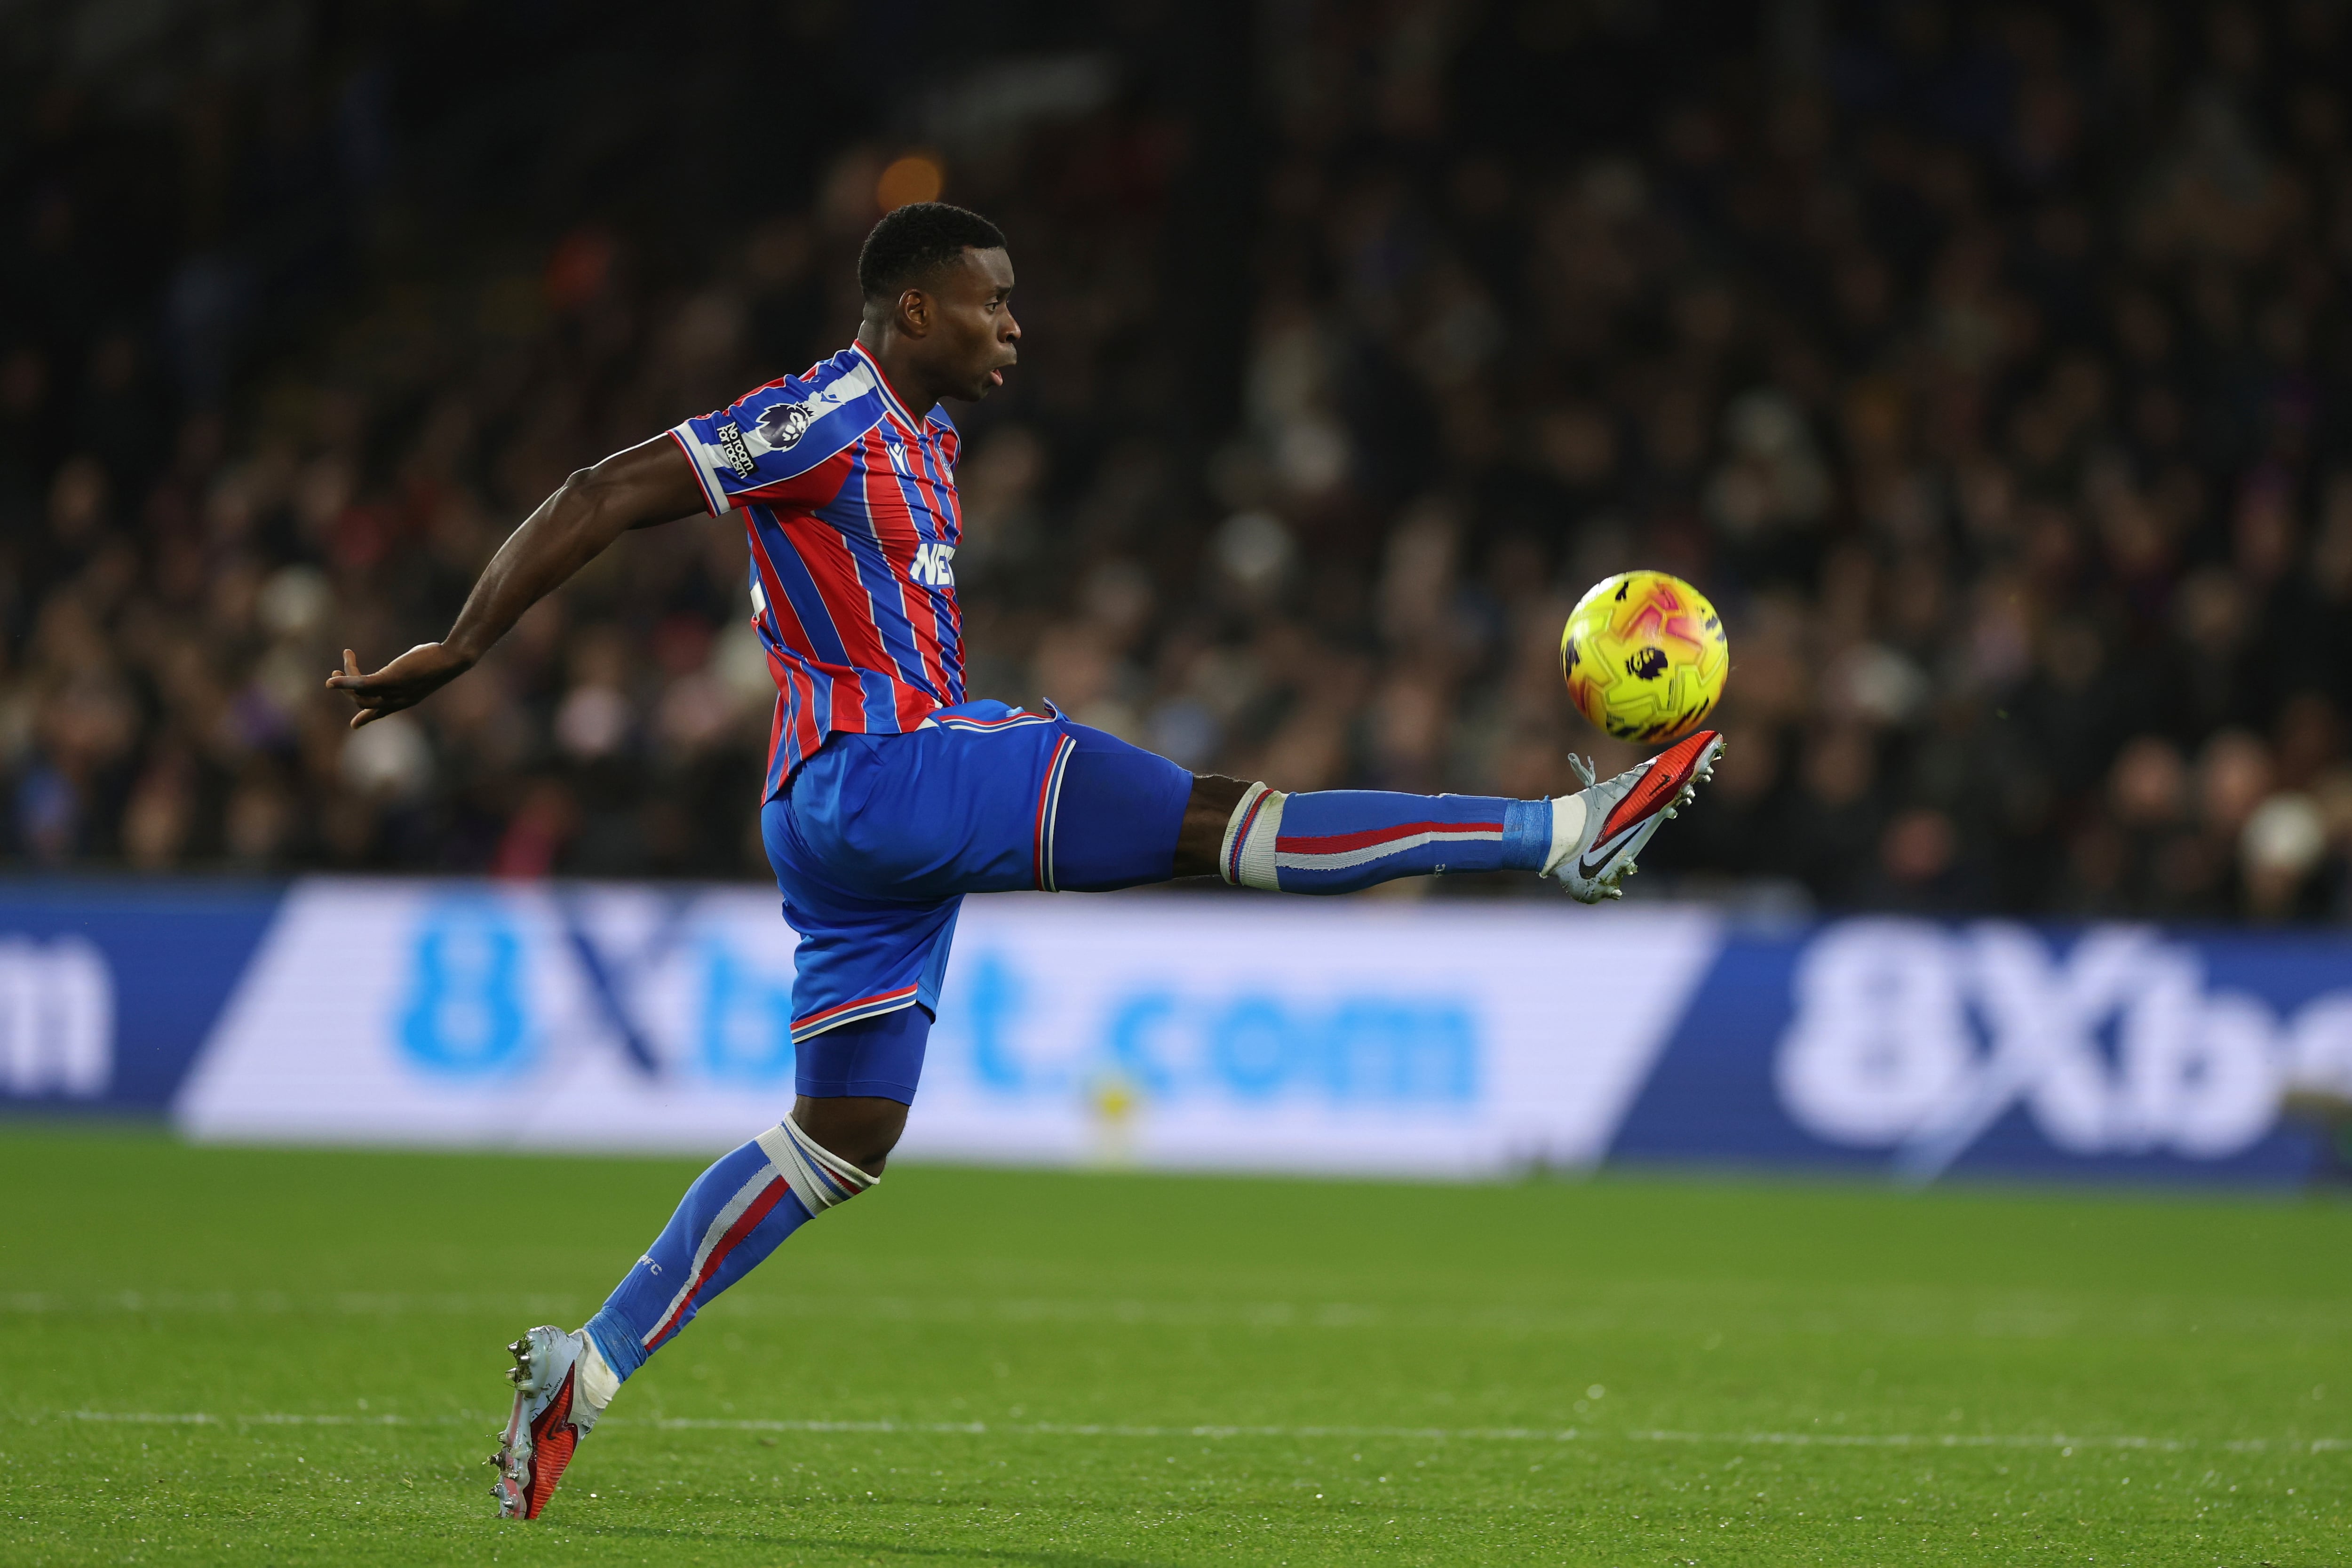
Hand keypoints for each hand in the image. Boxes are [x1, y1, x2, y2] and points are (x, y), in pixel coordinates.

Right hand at [326, 644, 472, 728]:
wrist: (451, 659)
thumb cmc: (437, 659)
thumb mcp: (417, 670)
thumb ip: (403, 674)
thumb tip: (400, 669)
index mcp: (404, 700)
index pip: (381, 713)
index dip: (366, 718)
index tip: (355, 725)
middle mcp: (397, 701)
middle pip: (363, 703)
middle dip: (347, 690)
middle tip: (336, 674)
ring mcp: (393, 692)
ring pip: (359, 694)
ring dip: (344, 681)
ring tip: (340, 664)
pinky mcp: (389, 680)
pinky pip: (360, 684)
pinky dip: (344, 681)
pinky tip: (333, 677)